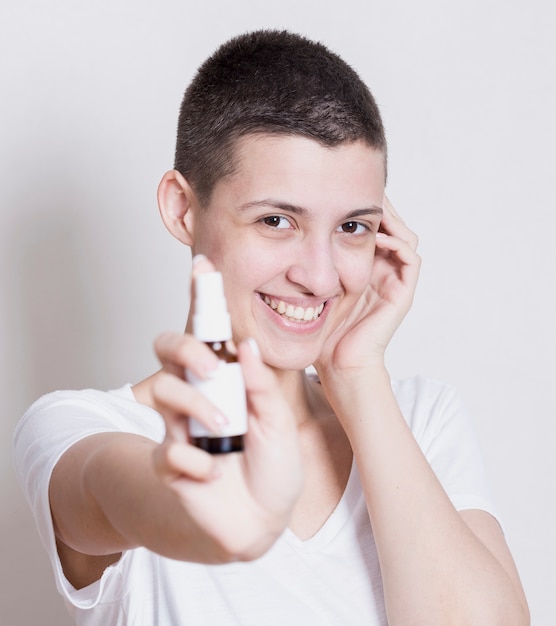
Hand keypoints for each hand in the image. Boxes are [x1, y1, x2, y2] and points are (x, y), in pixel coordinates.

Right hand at [137, 259, 302, 561]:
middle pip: (167, 348)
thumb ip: (261, 384)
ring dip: (196, 406)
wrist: (263, 519)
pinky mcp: (171, 461)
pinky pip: (167, 451)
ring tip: (224, 427)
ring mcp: (181, 425)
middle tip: (212, 366)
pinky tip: (213, 472)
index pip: (209, 333)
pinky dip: (194, 461)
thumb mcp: (278, 420)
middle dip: (185, 348)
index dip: (202, 298)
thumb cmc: (273, 465)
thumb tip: (246, 344)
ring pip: (164, 390)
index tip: (204, 266)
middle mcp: (200, 393)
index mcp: (228, 379)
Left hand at [315, 196, 419, 376]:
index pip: (373, 225)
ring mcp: (394, 281)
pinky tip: (377, 235)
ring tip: (371, 204)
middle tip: (362, 185)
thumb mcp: (310, 285)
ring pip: (405, 236)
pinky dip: (398, 243)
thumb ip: (306, 263)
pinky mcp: (401, 294)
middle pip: (392, 225)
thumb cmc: (320, 329)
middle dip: (379, 204)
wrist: (336, 363)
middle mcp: (383, 270)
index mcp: (365, 266)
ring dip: (391, 219)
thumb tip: (284, 230)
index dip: (363, 205)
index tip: (344, 187)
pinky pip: (411, 260)